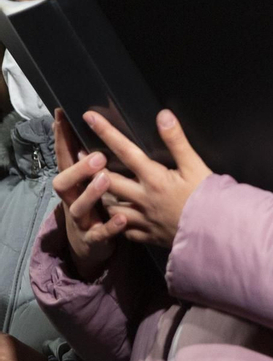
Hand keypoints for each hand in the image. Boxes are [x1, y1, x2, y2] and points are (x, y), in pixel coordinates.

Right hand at [51, 114, 126, 275]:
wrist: (92, 245)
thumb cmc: (97, 203)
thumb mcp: (93, 180)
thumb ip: (97, 158)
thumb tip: (108, 125)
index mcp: (75, 182)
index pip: (65, 156)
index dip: (62, 137)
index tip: (63, 115)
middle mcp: (73, 199)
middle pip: (63, 182)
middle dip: (77, 169)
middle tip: (98, 155)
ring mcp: (81, 219)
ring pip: (78, 207)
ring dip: (91, 192)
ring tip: (106, 179)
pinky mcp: (93, 238)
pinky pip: (99, 233)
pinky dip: (110, 226)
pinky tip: (123, 218)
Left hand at [85, 109, 211, 248]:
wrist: (215, 232)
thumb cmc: (207, 197)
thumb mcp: (195, 165)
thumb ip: (177, 141)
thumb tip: (163, 115)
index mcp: (154, 178)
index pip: (125, 151)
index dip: (107, 132)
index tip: (89, 117)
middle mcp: (142, 198)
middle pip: (107, 181)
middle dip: (90, 168)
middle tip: (80, 157)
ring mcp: (142, 218)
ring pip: (110, 207)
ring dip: (101, 196)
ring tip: (96, 187)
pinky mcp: (147, 235)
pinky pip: (123, 229)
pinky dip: (117, 222)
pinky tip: (118, 217)